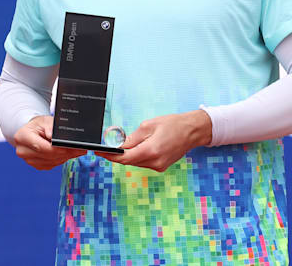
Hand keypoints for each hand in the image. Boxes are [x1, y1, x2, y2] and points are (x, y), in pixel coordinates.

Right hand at [13, 115, 83, 169]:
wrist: (33, 131)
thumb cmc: (39, 125)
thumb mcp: (45, 120)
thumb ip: (50, 126)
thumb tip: (53, 136)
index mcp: (22, 137)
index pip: (42, 147)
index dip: (58, 149)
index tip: (71, 147)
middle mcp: (22, 151)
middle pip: (48, 156)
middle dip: (65, 153)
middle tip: (80, 149)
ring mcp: (28, 160)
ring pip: (51, 162)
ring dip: (65, 157)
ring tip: (75, 150)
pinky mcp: (36, 165)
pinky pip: (51, 165)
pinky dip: (60, 160)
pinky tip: (66, 153)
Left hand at [95, 110, 211, 172]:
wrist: (192, 131)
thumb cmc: (172, 124)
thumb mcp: (148, 126)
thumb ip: (132, 138)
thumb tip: (118, 145)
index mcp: (151, 150)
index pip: (124, 158)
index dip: (110, 156)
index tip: (99, 152)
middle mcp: (155, 162)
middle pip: (129, 161)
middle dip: (117, 155)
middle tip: (106, 148)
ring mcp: (159, 166)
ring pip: (136, 162)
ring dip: (127, 155)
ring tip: (119, 146)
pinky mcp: (161, 166)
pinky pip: (143, 163)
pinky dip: (137, 156)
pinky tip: (135, 148)